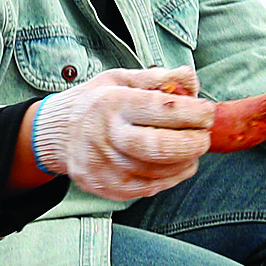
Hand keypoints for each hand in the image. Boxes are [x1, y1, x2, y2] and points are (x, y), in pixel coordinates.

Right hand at [31, 66, 213, 200]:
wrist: (56, 133)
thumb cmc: (95, 102)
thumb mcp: (120, 79)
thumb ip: (157, 77)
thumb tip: (192, 80)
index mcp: (112, 104)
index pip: (162, 110)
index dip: (193, 112)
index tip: (208, 112)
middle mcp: (107, 136)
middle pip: (161, 147)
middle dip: (193, 142)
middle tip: (205, 136)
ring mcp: (106, 166)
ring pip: (159, 171)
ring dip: (186, 161)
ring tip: (192, 149)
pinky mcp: (108, 187)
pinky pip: (150, 188)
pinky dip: (172, 177)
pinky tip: (179, 164)